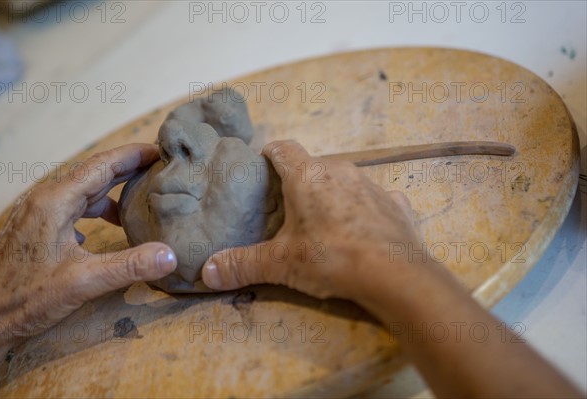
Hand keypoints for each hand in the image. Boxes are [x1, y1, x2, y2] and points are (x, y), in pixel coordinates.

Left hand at [0, 144, 176, 375]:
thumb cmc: (25, 298)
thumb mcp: (83, 282)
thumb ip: (129, 266)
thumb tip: (169, 255)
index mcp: (56, 201)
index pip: (102, 165)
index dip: (134, 154)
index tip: (161, 150)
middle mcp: (46, 199)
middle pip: (94, 172)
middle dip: (128, 166)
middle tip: (160, 165)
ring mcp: (39, 211)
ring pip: (83, 189)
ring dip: (113, 188)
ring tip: (141, 194)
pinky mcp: (37, 226)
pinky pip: (73, 205)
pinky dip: (97, 207)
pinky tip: (109, 224)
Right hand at [201, 140, 430, 301]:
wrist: (395, 274)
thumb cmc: (331, 258)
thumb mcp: (281, 264)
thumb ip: (243, 265)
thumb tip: (207, 272)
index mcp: (308, 176)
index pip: (282, 148)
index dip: (270, 155)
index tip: (263, 168)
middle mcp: (341, 171)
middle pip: (314, 168)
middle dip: (300, 184)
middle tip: (290, 212)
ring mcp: (373, 185)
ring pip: (345, 182)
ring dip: (334, 197)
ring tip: (327, 226)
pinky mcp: (397, 204)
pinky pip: (376, 201)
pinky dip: (367, 212)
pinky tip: (364, 235)